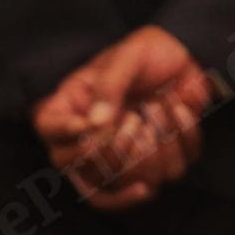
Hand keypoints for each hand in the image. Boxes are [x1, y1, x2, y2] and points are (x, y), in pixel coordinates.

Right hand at [32, 27, 213, 210]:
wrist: (186, 52)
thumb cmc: (148, 52)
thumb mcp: (128, 56)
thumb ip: (110, 85)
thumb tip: (96, 123)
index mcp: (73, 109)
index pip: (48, 129)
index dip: (65, 133)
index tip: (89, 124)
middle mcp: (92, 141)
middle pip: (88, 175)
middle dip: (118, 151)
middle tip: (135, 117)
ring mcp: (126, 157)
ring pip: (133, 182)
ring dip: (154, 147)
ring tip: (158, 107)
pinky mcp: (162, 160)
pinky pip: (171, 171)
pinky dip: (183, 138)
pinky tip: (180, 109)